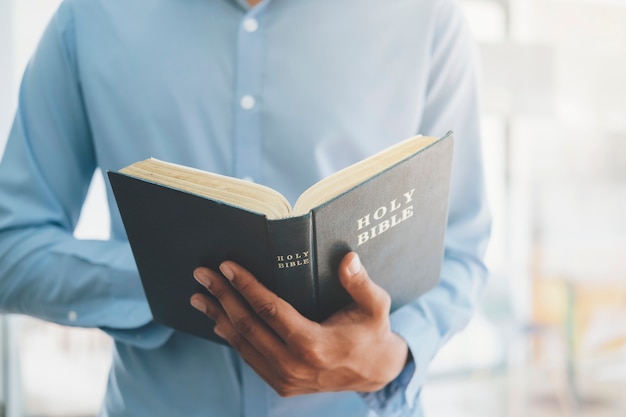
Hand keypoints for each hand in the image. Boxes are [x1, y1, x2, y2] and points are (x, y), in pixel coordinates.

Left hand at [190, 252, 408, 396]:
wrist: (374, 373)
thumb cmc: (372, 333)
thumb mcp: (375, 306)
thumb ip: (361, 283)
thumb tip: (348, 258)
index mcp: (314, 344)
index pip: (270, 310)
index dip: (246, 286)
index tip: (227, 266)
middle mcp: (294, 365)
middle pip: (248, 325)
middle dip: (222, 296)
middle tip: (202, 274)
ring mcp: (285, 379)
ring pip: (243, 344)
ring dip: (219, 316)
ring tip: (200, 296)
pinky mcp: (282, 385)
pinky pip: (250, 358)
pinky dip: (232, 337)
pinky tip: (219, 319)